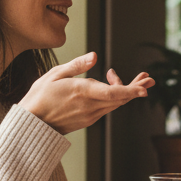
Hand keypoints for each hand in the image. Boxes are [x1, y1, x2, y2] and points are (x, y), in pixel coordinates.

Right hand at [19, 53, 153, 134]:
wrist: (32, 124)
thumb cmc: (40, 96)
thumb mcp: (54, 75)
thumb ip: (77, 65)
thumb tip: (95, 56)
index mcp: (82, 93)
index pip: (112, 93)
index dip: (131, 90)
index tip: (144, 88)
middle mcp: (89, 106)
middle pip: (120, 99)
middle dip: (136, 88)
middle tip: (149, 78)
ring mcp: (90, 115)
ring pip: (115, 103)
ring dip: (127, 91)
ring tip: (140, 80)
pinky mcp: (88, 119)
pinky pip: (107, 107)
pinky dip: (114, 96)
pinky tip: (111, 84)